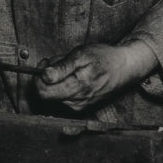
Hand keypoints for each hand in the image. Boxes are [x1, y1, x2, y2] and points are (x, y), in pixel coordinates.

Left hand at [34, 41, 158, 110]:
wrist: (124, 68)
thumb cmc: (103, 58)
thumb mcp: (81, 54)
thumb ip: (61, 67)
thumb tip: (44, 76)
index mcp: (76, 88)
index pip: (43, 93)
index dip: (38, 77)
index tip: (45, 65)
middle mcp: (76, 103)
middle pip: (46, 94)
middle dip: (46, 78)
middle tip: (57, 63)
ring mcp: (79, 107)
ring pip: (53, 95)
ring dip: (55, 81)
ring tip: (69, 68)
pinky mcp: (81, 107)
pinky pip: (62, 98)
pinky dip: (62, 85)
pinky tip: (73, 76)